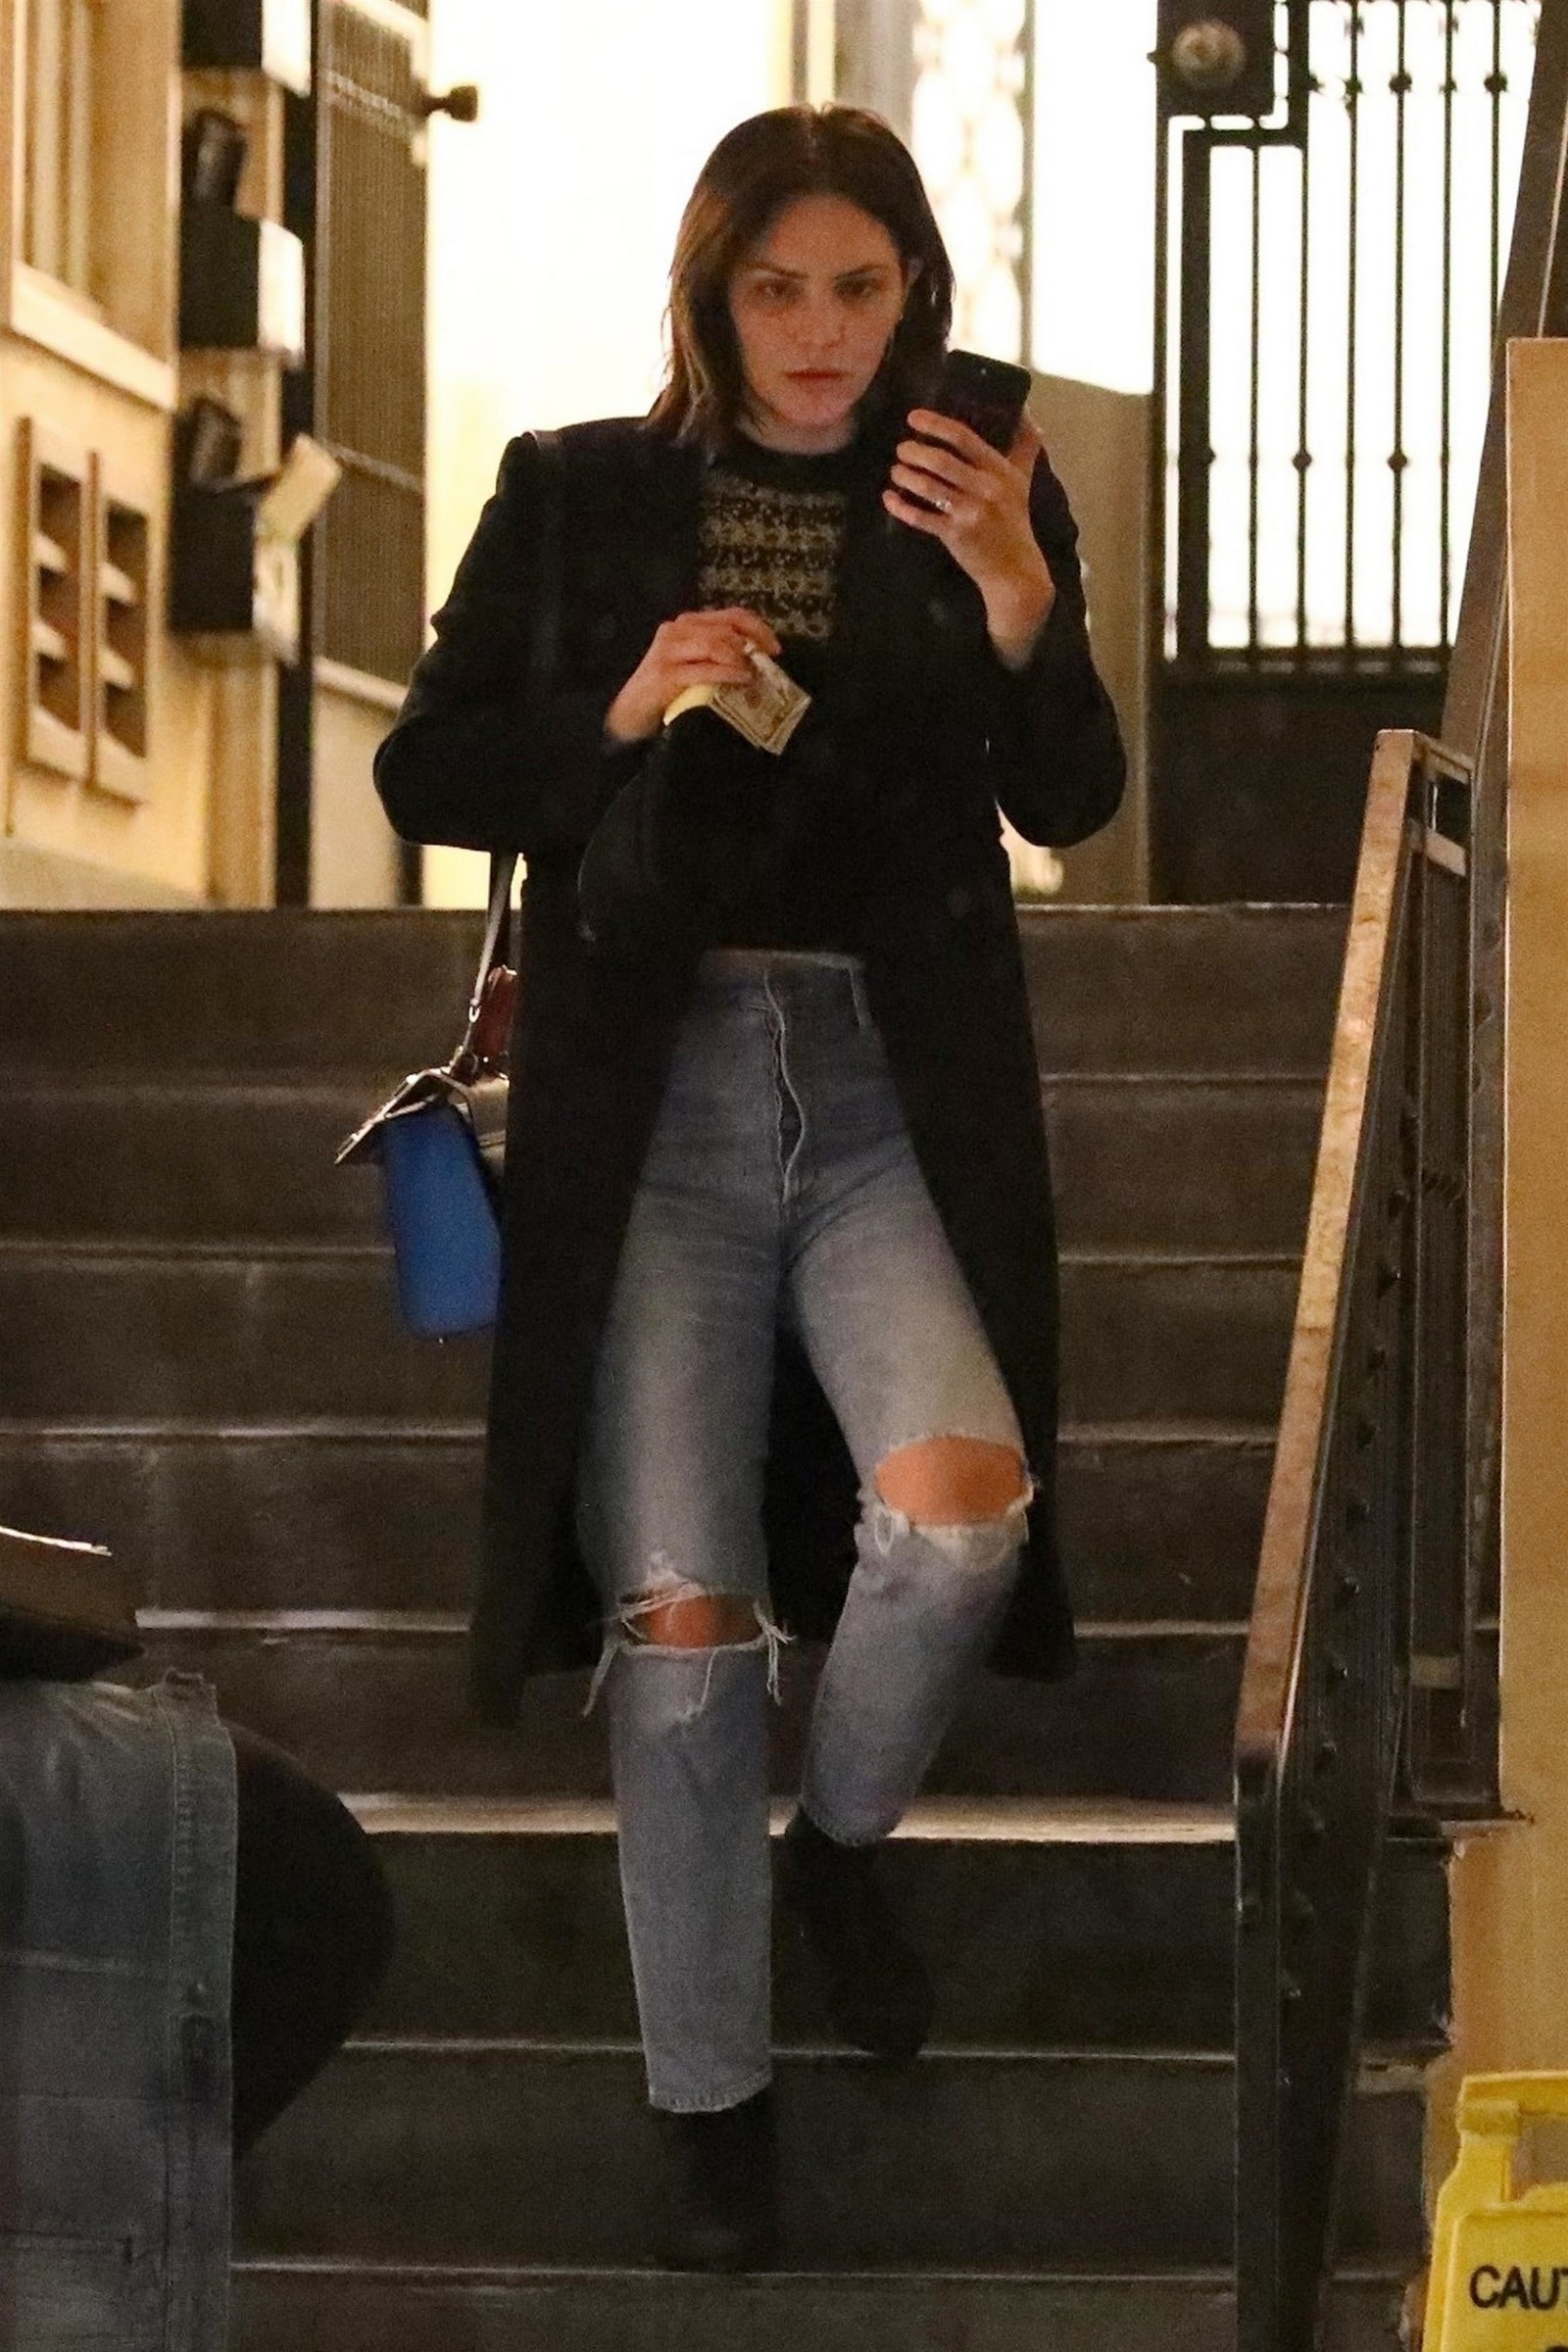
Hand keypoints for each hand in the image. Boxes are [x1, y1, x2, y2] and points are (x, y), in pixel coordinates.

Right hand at [604, 607, 781, 744]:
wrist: (630, 715)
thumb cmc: (668, 692)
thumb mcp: (697, 667)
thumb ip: (720, 657)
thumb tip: (759, 661)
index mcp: (688, 624)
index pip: (731, 615)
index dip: (758, 628)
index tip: (776, 649)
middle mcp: (677, 629)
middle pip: (725, 627)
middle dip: (752, 644)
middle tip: (769, 665)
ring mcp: (668, 649)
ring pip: (714, 642)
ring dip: (739, 657)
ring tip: (754, 673)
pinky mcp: (665, 673)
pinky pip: (703, 668)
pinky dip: (726, 672)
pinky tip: (740, 679)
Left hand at [884, 410, 1056, 666]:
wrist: (1014, 568)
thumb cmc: (1015, 519)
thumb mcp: (1023, 479)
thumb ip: (1024, 444)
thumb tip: (1024, 408)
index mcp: (998, 470)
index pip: (963, 438)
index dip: (935, 424)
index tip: (913, 418)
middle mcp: (985, 488)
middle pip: (941, 461)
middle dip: (914, 451)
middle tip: (901, 449)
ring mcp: (969, 512)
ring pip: (928, 487)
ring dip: (905, 476)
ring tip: (895, 471)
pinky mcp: (955, 535)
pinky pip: (921, 518)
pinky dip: (901, 508)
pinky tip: (889, 499)